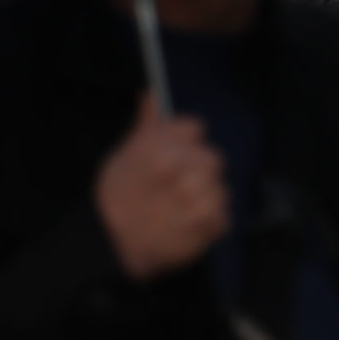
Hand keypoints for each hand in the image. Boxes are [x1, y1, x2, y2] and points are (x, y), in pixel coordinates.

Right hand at [95, 91, 229, 281]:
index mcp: (160, 148)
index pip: (194, 128)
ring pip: (220, 186)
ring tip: (181, 206)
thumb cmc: (116, 197)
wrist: (114, 244)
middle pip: (212, 157)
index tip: (173, 153)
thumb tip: (151, 95)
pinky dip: (210, 220)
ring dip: (206, 195)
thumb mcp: (122, 156)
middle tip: (176, 184)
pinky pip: (224, 214)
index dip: (184, 141)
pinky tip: (187, 222)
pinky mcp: (211, 225)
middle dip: (198, 168)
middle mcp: (183, 171)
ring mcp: (200, 200)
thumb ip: (146, 126)